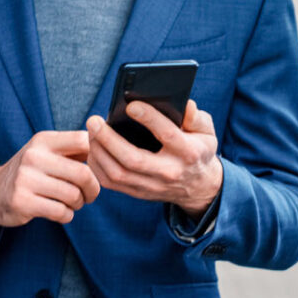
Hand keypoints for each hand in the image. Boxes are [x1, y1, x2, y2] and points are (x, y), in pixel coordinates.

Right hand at [0, 131, 99, 226]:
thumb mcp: (45, 152)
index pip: (82, 140)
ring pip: (73, 195)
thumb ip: (72, 149)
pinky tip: (62, 212)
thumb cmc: (30, 172)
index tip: (96, 167)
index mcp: (44, 140)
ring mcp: (26, 179)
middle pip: (83, 173)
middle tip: (90, 194)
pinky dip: (67, 215)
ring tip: (74, 203)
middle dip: (93, 188)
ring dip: (79, 204)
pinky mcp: (23, 202)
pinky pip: (61, 212)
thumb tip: (106, 148)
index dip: (97, 155)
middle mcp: (34, 156)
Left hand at [85, 100, 222, 218]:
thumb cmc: (198, 150)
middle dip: (109, 139)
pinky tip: (93, 148)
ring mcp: (152, 186)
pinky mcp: (138, 193)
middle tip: (94, 120)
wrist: (198, 187)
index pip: (167, 135)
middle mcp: (169, 172)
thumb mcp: (207, 132)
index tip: (131, 105)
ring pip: (117, 174)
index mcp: (188, 153)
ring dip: (99, 152)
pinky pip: (110, 183)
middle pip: (133, 159)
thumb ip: (196, 117)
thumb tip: (184, 104)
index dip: (149, 118)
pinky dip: (97, 166)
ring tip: (91, 131)